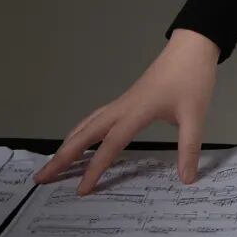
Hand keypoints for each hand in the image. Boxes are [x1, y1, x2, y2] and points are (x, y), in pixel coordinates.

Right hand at [30, 29, 219, 195]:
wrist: (193, 46)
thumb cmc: (192, 78)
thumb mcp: (195, 115)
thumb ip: (189, 148)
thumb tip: (187, 180)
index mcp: (135, 112)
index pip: (110, 145)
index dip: (94, 169)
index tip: (81, 190)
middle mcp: (123, 107)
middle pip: (85, 133)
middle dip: (62, 156)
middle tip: (40, 177)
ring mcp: (123, 101)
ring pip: (88, 123)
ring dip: (69, 142)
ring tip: (54, 162)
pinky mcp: (128, 99)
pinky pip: (97, 117)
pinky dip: (83, 131)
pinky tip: (81, 137)